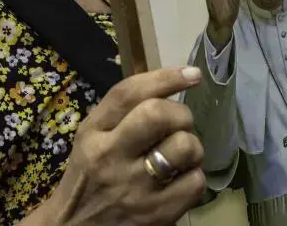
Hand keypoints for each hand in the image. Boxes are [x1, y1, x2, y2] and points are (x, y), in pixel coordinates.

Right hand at [42, 67, 206, 225]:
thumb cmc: (91, 176)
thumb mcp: (94, 138)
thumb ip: (125, 110)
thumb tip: (176, 78)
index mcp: (93, 133)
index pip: (127, 94)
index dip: (166, 78)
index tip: (193, 74)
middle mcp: (109, 157)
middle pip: (158, 114)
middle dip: (181, 114)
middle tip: (180, 126)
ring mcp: (133, 188)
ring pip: (184, 146)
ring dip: (193, 147)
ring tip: (182, 156)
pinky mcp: (155, 214)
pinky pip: (195, 181)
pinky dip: (194, 178)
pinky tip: (180, 181)